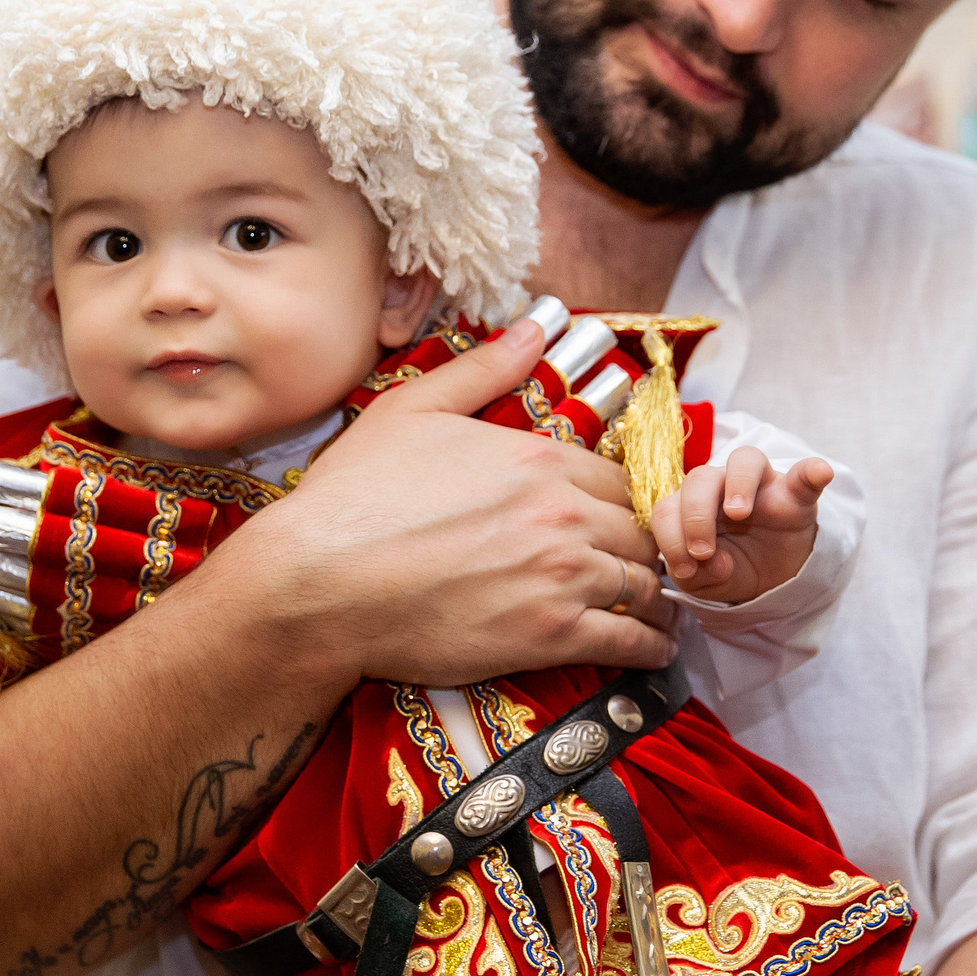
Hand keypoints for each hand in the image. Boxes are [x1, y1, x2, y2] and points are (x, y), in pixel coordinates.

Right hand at [227, 318, 675, 687]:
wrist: (319, 584)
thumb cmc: (355, 498)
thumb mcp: (411, 410)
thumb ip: (483, 371)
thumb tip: (534, 329)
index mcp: (538, 459)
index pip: (621, 478)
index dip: (625, 498)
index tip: (620, 516)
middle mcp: (563, 515)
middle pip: (642, 531)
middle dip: (645, 546)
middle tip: (640, 562)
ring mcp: (561, 578)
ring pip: (646, 584)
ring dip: (656, 594)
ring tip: (657, 608)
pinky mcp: (549, 637)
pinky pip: (630, 640)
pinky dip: (651, 645)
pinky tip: (654, 647)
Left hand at [651, 448, 830, 605]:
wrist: (772, 578)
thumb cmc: (731, 567)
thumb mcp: (706, 583)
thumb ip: (697, 575)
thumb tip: (714, 561)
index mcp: (692, 506)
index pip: (669, 508)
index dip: (670, 537)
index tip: (685, 569)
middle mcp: (722, 486)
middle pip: (701, 477)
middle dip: (694, 516)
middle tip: (702, 551)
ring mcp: (761, 485)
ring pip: (745, 459)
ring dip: (738, 484)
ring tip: (738, 513)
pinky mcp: (796, 494)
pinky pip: (804, 474)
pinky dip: (812, 471)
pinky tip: (821, 472)